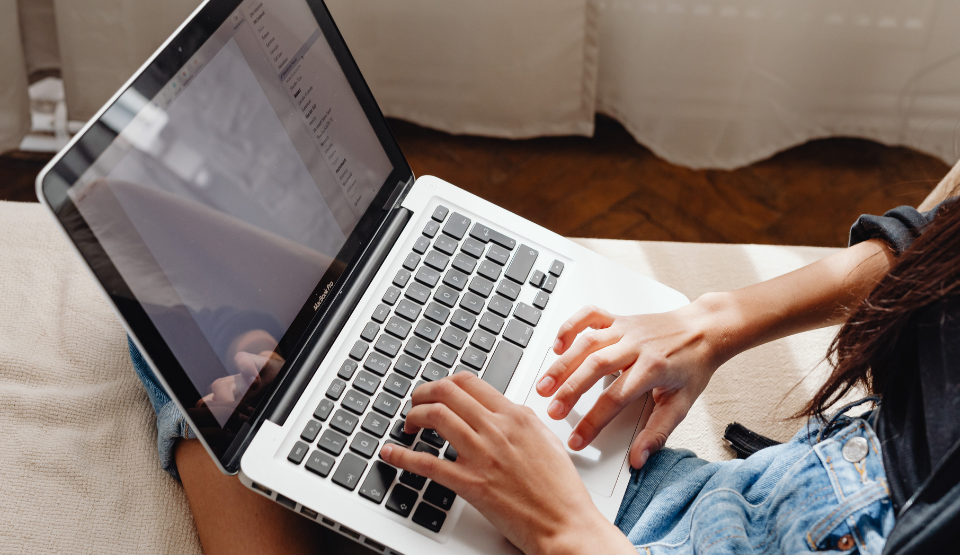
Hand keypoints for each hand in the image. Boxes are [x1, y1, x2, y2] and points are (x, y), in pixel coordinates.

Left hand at [379, 373, 634, 554]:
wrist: (565, 524)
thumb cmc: (560, 489)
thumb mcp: (546, 440)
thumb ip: (521, 421)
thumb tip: (500, 411)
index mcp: (516, 416)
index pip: (470, 382)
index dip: (445, 383)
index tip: (438, 393)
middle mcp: (497, 429)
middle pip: (446, 391)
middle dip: (423, 393)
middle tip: (416, 403)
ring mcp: (482, 455)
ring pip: (435, 416)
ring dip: (413, 416)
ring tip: (409, 425)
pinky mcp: (470, 483)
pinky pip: (427, 463)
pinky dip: (402, 456)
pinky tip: (391, 453)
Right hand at [536, 302, 726, 468]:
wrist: (705, 329)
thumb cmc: (693, 365)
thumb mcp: (682, 404)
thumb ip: (658, 433)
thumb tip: (639, 459)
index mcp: (652, 368)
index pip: (615, 398)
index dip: (593, 421)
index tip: (577, 439)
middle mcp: (635, 345)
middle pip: (594, 367)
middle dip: (569, 391)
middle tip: (552, 411)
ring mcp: (625, 329)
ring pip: (586, 342)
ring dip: (562, 364)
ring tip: (544, 384)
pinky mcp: (619, 318)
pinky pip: (589, 315)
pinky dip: (570, 326)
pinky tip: (558, 345)